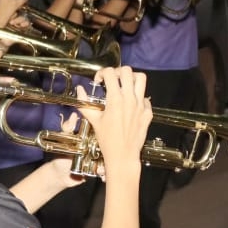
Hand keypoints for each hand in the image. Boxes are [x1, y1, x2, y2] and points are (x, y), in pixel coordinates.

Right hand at [78, 66, 151, 184]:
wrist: (123, 155)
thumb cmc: (107, 140)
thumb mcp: (93, 120)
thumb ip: (84, 103)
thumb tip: (79, 90)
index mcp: (115, 99)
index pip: (110, 74)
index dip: (102, 73)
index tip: (99, 80)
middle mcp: (130, 99)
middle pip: (127, 71)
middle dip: (117, 72)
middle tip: (112, 80)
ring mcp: (141, 105)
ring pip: (141, 79)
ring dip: (131, 78)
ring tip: (124, 85)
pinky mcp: (148, 112)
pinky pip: (145, 97)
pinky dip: (138, 96)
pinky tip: (131, 103)